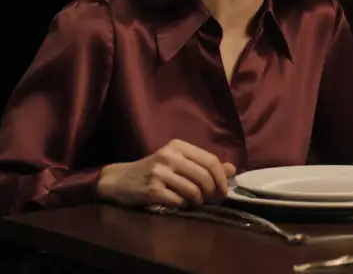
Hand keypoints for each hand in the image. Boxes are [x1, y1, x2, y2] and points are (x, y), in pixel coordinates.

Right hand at [96, 139, 236, 207]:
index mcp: (178, 146)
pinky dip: (183, 205)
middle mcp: (169, 156)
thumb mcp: (178, 162)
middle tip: (213, 200)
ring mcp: (159, 173)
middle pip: (204, 176)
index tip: (223, 190)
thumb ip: (204, 164)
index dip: (222, 178)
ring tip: (195, 202)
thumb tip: (232, 169)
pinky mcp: (151, 190)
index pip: (210, 160)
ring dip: (199, 200)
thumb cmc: (154, 171)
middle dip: (213, 192)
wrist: (120, 180)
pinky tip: (179, 203)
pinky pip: (178, 201)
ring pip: (193, 190)